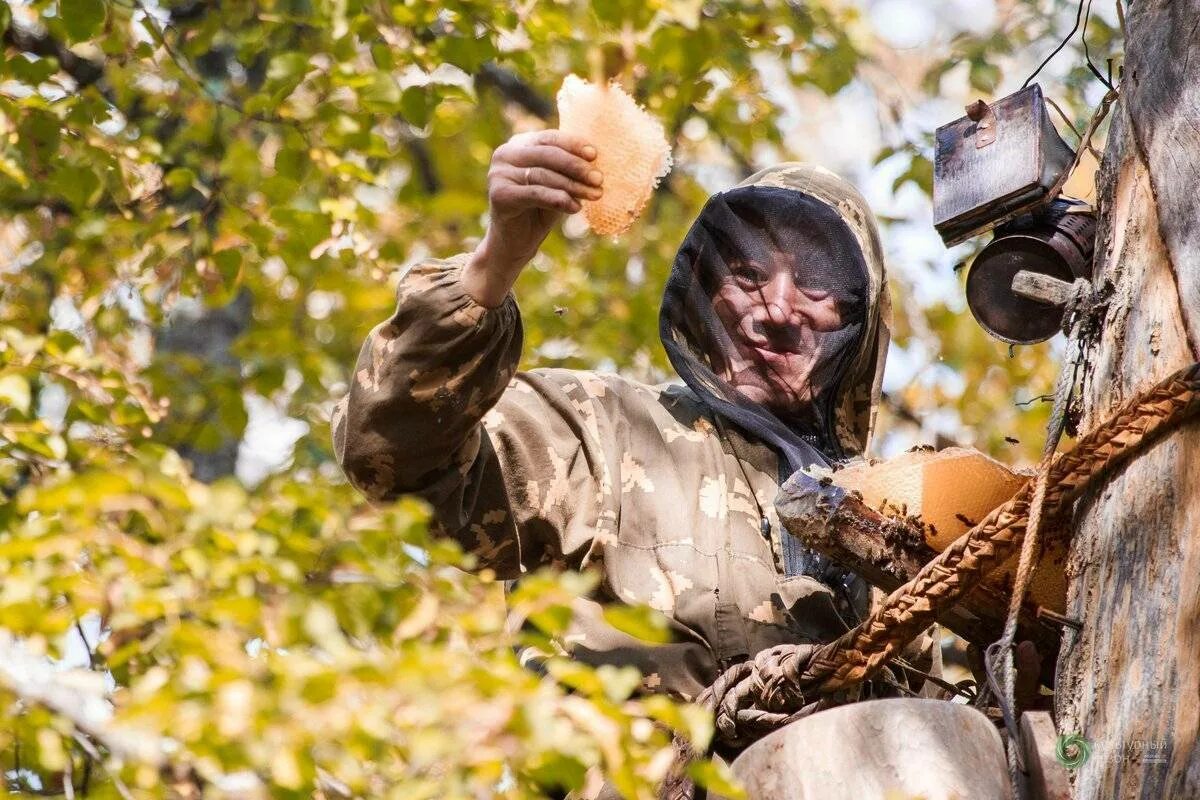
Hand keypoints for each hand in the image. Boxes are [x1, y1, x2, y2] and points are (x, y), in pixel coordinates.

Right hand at [463, 129, 602, 306]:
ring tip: (595, 195)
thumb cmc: (539, 210)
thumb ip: (569, 168)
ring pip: (543, 175)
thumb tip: (595, 158)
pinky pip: (535, 194)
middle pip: (547, 155)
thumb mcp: (558, 184)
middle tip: (599, 179)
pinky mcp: (499, 195)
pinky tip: (575, 208)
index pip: (549, 138)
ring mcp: (498, 174)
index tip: (595, 155)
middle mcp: (505, 155)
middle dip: (576, 167)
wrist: (515, 243)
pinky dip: (558, 200)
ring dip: (573, 186)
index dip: (573, 145)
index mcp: (519, 144)